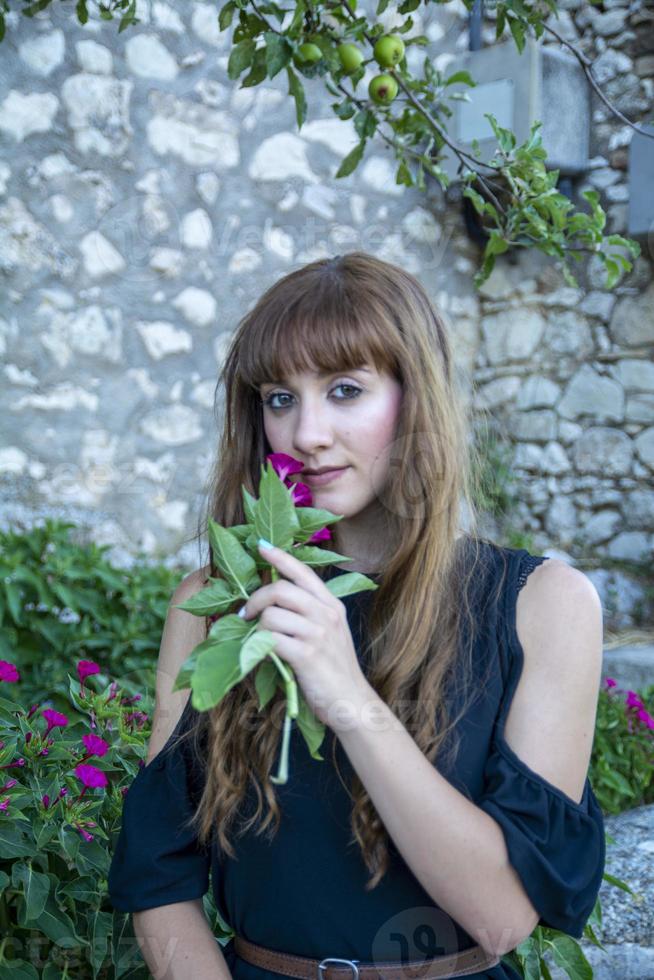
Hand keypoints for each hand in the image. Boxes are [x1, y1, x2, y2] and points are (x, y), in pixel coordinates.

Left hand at [241, 542, 372, 731]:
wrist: (351, 701)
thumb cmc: (335, 668)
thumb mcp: (331, 632)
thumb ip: (310, 613)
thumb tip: (274, 601)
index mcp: (332, 604)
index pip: (303, 572)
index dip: (280, 557)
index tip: (262, 546)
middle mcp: (326, 614)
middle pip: (280, 589)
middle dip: (255, 599)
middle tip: (246, 614)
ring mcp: (317, 633)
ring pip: (271, 615)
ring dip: (257, 627)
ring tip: (257, 639)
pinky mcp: (306, 655)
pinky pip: (270, 639)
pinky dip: (260, 645)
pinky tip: (263, 653)